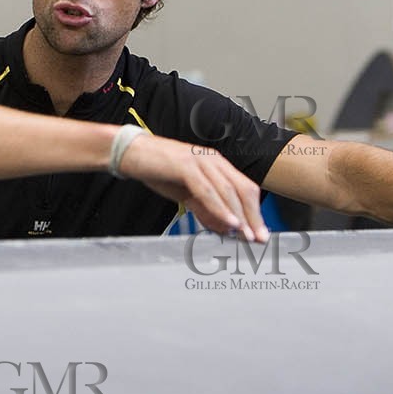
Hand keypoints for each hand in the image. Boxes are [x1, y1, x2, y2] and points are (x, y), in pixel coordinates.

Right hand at [118, 135, 268, 241]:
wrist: (131, 154)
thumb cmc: (158, 171)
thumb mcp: (187, 194)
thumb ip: (205, 209)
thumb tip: (224, 228)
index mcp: (216, 164)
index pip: (244, 188)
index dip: (255, 212)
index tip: (260, 233)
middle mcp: (213, 160)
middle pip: (242, 190)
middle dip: (253, 217)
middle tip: (260, 239)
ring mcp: (200, 161)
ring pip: (228, 191)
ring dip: (240, 216)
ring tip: (247, 236)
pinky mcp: (186, 167)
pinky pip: (208, 191)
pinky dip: (220, 209)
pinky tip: (229, 223)